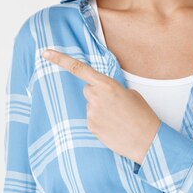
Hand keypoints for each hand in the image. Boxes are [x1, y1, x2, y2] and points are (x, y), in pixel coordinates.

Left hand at [42, 49, 160, 164]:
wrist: (147, 140)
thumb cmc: (142, 115)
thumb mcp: (130, 93)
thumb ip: (111, 88)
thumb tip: (103, 93)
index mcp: (107, 84)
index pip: (78, 68)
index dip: (60, 59)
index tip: (46, 52)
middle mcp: (96, 96)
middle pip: (88, 90)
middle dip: (97, 94)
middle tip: (114, 105)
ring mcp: (91, 112)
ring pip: (91, 106)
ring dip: (100, 110)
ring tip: (117, 118)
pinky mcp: (90, 126)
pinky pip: (92, 119)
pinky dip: (100, 122)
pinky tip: (113, 127)